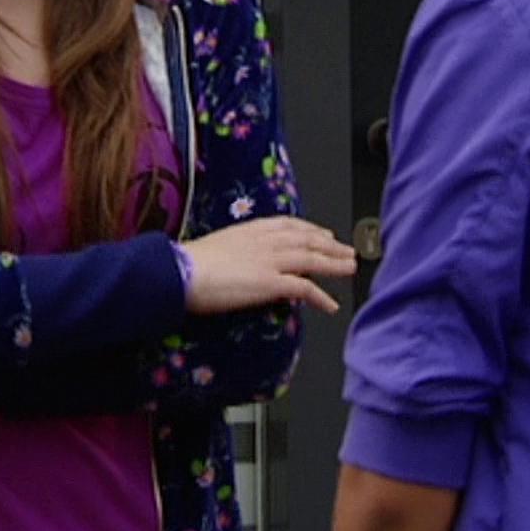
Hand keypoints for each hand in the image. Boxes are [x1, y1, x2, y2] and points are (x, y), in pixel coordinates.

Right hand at [183, 217, 355, 315]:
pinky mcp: (270, 282)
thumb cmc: (188, 263)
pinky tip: (331, 304)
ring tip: (350, 269)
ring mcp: (270, 260)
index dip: (311, 229)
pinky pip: (304, 288)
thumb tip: (243, 261)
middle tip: (347, 251)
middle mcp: (265, 241)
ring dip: (334, 264)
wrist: (179, 271)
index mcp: (251, 229)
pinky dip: (320, 296)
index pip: (289, 225)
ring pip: (312, 259)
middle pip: (307, 239)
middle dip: (330, 245)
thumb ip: (237, 250)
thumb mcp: (218, 247)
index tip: (324, 233)